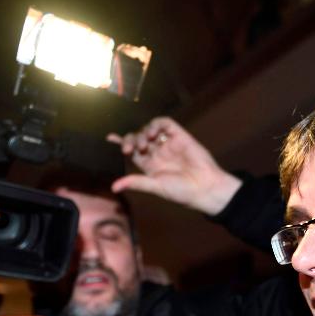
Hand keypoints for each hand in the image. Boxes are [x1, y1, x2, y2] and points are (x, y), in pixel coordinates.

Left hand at [108, 117, 242, 215]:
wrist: (205, 187)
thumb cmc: (182, 192)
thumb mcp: (156, 187)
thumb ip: (136, 183)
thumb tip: (114, 187)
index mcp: (150, 166)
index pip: (132, 150)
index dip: (121, 143)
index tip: (110, 138)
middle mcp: (158, 153)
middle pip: (138, 138)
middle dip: (131, 140)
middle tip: (130, 149)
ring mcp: (168, 143)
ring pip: (149, 129)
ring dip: (143, 133)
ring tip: (145, 145)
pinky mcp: (180, 135)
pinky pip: (165, 123)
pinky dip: (157, 125)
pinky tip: (154, 133)